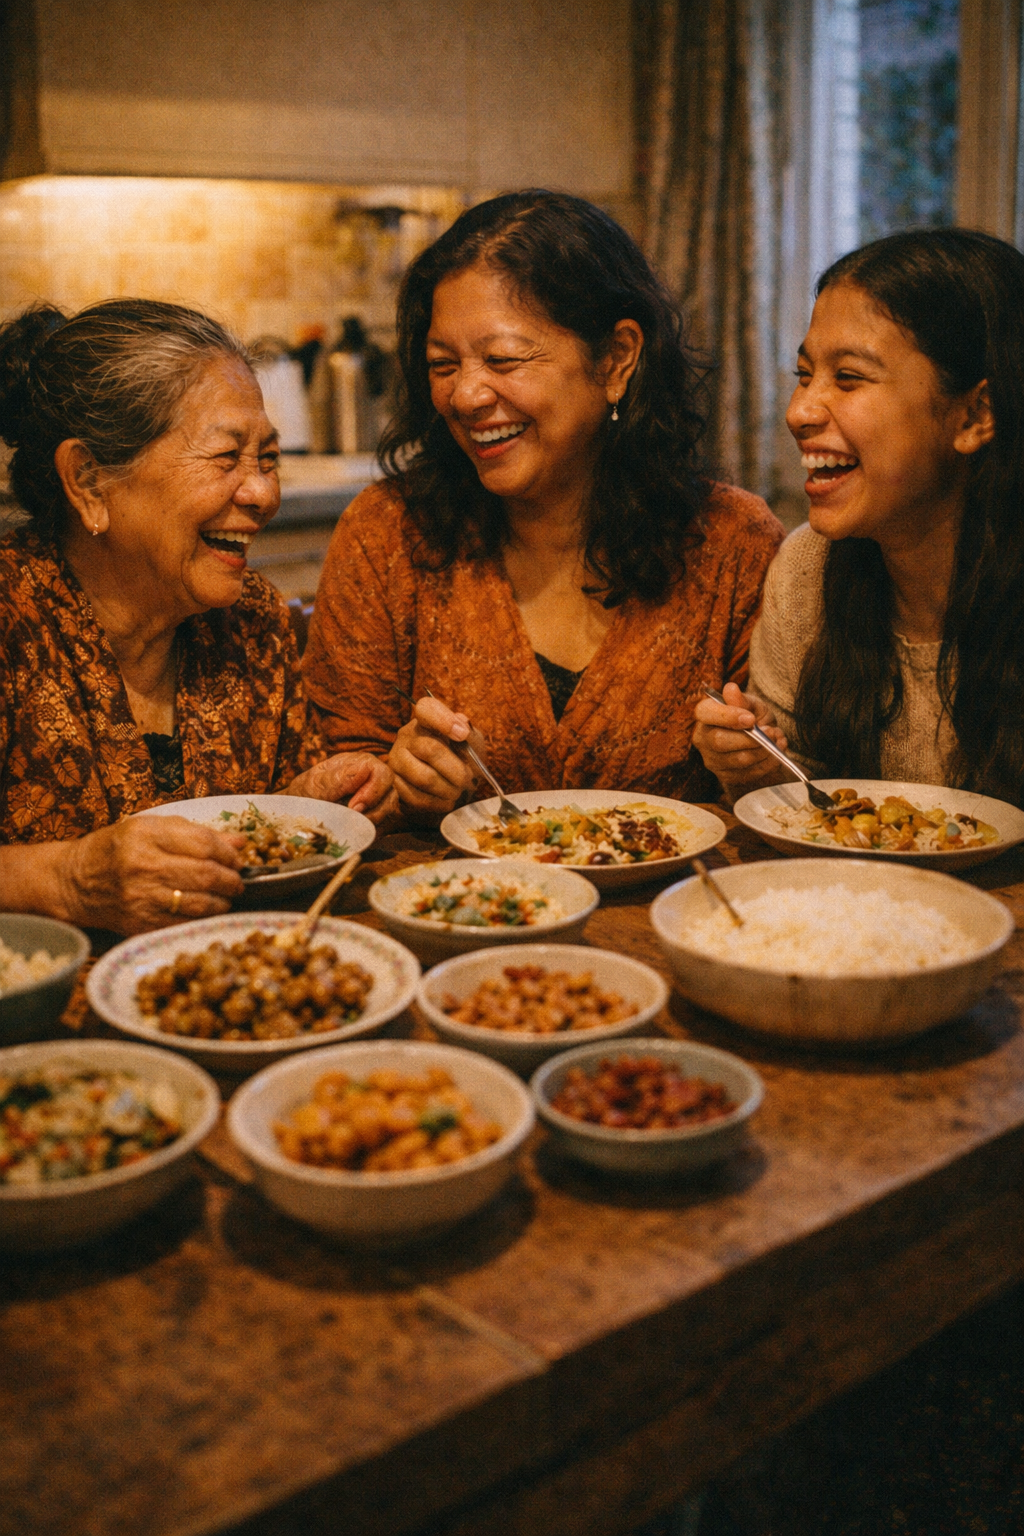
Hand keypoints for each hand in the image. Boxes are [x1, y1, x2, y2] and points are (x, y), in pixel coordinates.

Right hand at [62, 815, 245, 934]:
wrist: (75, 882)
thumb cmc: (117, 850)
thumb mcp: (152, 828)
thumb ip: (197, 833)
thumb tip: (240, 842)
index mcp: (146, 835)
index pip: (204, 843)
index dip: (229, 854)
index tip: (238, 860)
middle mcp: (143, 866)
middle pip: (206, 874)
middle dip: (231, 880)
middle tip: (237, 882)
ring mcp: (141, 898)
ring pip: (200, 903)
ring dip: (222, 902)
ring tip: (226, 898)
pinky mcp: (140, 923)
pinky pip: (184, 923)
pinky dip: (203, 920)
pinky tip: (207, 913)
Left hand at [286, 753, 398, 823]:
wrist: (299, 814)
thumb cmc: (305, 794)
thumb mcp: (314, 786)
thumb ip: (338, 779)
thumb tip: (364, 769)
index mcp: (359, 763)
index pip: (381, 773)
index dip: (372, 791)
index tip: (353, 807)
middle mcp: (372, 779)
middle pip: (391, 793)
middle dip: (375, 810)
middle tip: (352, 818)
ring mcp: (377, 798)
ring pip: (390, 811)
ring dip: (372, 822)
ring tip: (349, 826)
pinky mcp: (376, 817)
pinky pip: (383, 826)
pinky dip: (369, 831)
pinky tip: (352, 831)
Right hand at [388, 696, 486, 816]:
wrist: (452, 787)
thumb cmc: (463, 761)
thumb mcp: (473, 745)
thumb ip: (470, 735)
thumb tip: (462, 724)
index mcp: (426, 721)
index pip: (426, 709)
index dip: (443, 720)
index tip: (462, 735)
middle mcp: (406, 736)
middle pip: (430, 749)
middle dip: (456, 770)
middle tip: (468, 780)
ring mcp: (395, 760)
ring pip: (424, 777)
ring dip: (448, 789)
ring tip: (458, 792)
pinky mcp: (394, 784)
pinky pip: (415, 797)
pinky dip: (437, 803)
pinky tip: (446, 801)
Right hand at [692, 682, 790, 800]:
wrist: (762, 744)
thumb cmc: (753, 719)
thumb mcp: (752, 705)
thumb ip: (742, 700)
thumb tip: (730, 689)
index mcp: (705, 715)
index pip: (705, 714)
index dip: (727, 716)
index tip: (750, 719)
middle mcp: (703, 738)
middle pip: (720, 742)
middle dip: (750, 738)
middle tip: (771, 731)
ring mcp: (713, 760)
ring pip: (738, 759)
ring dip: (763, 750)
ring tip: (777, 739)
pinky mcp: (726, 776)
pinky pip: (748, 773)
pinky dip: (767, 763)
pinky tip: (775, 753)